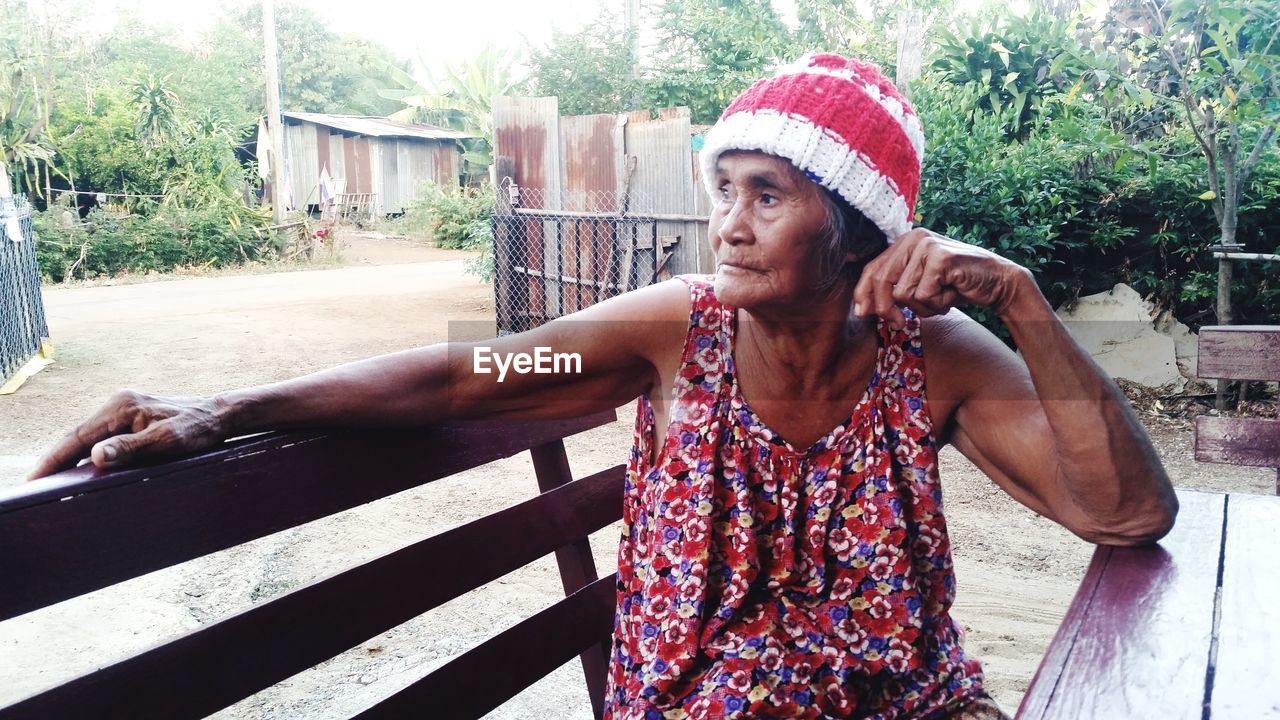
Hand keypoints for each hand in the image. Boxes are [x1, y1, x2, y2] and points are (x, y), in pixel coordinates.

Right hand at [28, 391, 230, 479]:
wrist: (222, 414)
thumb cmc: (199, 428)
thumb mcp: (167, 441)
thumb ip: (132, 448)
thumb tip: (97, 456)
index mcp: (122, 407)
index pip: (78, 437)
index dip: (54, 459)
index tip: (34, 479)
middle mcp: (119, 403)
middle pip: (79, 436)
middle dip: (56, 459)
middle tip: (35, 485)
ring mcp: (126, 408)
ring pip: (90, 436)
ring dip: (71, 456)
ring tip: (52, 480)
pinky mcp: (133, 416)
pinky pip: (104, 435)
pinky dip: (90, 452)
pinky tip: (84, 467)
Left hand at [852, 228, 1033, 328]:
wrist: (997, 282)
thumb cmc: (956, 286)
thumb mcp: (919, 285)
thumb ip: (893, 289)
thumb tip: (861, 308)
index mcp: (905, 242)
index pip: (873, 268)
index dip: (863, 293)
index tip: (861, 313)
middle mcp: (914, 238)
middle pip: (882, 281)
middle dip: (886, 308)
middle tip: (898, 323)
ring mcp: (927, 246)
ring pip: (904, 293)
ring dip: (923, 307)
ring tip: (941, 298)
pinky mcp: (941, 258)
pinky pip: (923, 295)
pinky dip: (937, 304)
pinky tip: (951, 295)